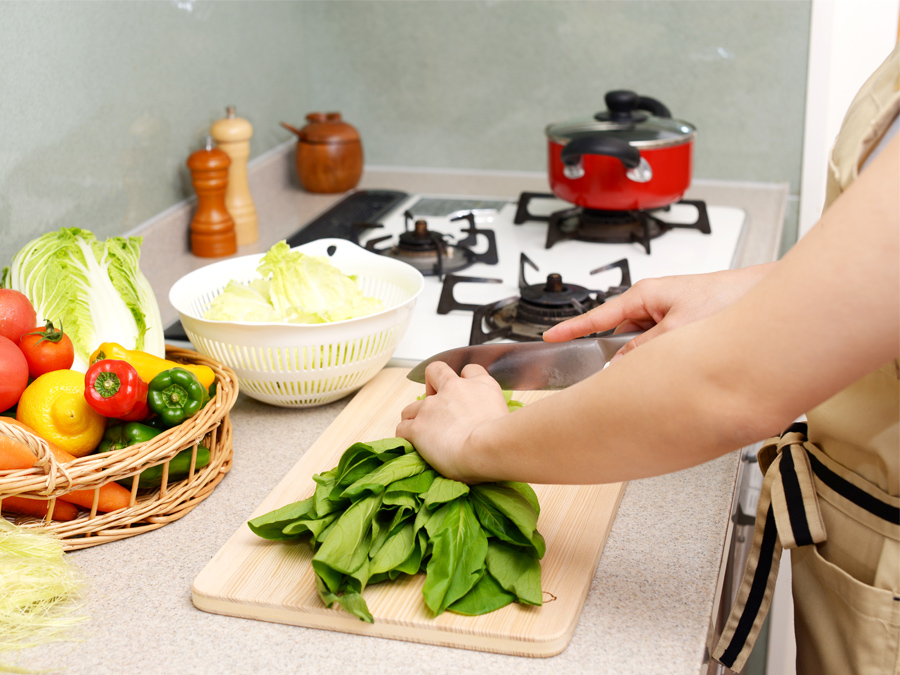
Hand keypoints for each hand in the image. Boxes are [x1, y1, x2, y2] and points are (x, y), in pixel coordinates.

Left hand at [396, 362, 509, 481]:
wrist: (489, 447)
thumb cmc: (503, 439)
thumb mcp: (506, 415)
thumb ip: (493, 411)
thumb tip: (490, 422)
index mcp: (480, 385)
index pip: (470, 370)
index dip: (465, 379)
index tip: (464, 392)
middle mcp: (454, 389)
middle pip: (435, 371)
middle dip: (432, 385)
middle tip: (436, 406)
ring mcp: (432, 407)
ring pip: (412, 406)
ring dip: (415, 417)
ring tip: (424, 432)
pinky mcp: (418, 426)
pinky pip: (403, 428)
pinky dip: (406, 436)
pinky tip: (415, 445)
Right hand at [542, 264, 772, 356]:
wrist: (764, 297)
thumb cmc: (727, 298)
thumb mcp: (678, 329)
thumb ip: (646, 348)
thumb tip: (622, 364)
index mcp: (645, 295)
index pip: (598, 315)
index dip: (572, 329)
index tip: (550, 338)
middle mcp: (654, 303)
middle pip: (621, 335)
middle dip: (622, 354)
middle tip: (623, 373)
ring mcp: (668, 315)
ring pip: (643, 344)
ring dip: (648, 358)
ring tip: (666, 366)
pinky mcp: (682, 325)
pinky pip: (660, 345)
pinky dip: (663, 357)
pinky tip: (676, 367)